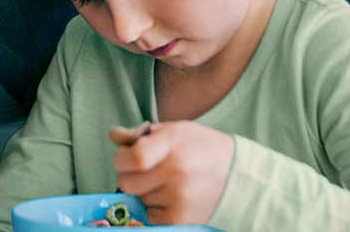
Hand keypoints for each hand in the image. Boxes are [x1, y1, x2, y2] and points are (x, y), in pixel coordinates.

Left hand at [108, 121, 233, 225]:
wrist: (236, 175)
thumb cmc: (201, 148)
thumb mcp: (175, 131)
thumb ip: (141, 134)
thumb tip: (114, 136)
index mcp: (174, 143)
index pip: (134, 157)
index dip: (122, 158)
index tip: (127, 157)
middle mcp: (176, 171)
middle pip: (127, 182)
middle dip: (130, 176)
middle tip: (145, 170)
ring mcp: (179, 197)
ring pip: (138, 199)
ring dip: (145, 192)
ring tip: (166, 182)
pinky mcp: (181, 217)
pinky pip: (150, 215)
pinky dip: (155, 207)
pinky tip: (171, 196)